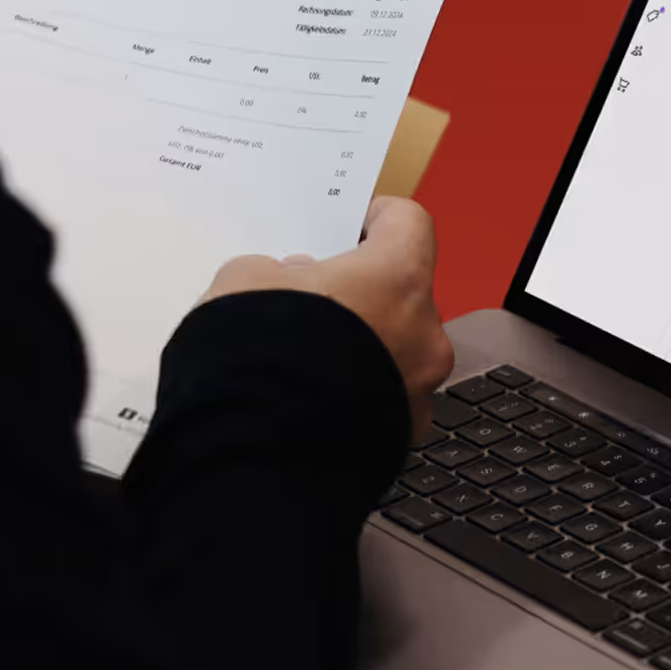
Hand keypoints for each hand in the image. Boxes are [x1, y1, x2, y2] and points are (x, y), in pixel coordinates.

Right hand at [201, 197, 453, 440]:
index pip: (410, 224)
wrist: (257, 450)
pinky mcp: (400, 438)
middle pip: (403, 295)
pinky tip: (312, 400)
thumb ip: (275, 272)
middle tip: (313, 299)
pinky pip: (384, 404)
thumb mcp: (246, 282)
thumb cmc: (260, 352)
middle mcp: (425, 333)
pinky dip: (357, 398)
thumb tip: (290, 283)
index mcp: (399, 278)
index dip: (378, 218)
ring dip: (362, 348)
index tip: (352, 224)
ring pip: (397, 354)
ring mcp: (419, 390)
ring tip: (306, 355)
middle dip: (361, 295)